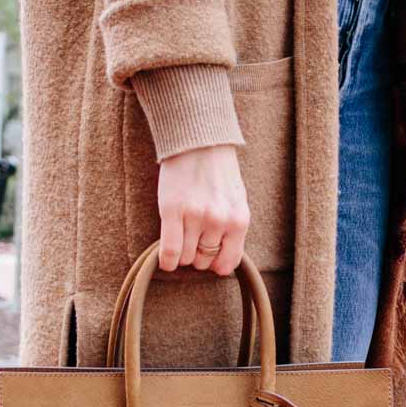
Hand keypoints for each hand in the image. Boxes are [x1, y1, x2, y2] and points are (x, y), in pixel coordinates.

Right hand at [154, 142, 249, 274]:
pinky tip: (166, 260)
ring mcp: (195, 217)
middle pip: (204, 260)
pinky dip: (167, 261)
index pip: (227, 262)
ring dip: (182, 254)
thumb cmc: (218, 172)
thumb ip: (233, 229)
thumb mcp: (236, 201)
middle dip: (197, 255)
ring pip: (186, 257)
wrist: (198, 143)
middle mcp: (219, 221)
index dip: (215, 264)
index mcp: (239, 220)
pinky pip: (170, 251)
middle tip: (192, 239)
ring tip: (181, 238)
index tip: (208, 257)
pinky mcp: (172, 211)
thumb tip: (222, 261)